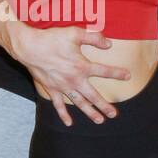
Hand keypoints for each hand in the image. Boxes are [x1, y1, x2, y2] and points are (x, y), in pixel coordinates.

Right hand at [8, 23, 130, 125]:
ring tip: (99, 120)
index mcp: (81, 66)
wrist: (30, 48)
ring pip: (79, 103)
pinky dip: (63, 115)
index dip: (117, 73)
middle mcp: (74, 80)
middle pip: (93, 96)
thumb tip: (109, 43)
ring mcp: (62, 87)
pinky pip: (58, 105)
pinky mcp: (51, 90)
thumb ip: (93, 38)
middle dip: (105, 106)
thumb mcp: (74, 33)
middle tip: (114, 114)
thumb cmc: (52, 38)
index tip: (128, 76)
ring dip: (90, 112)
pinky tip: (69, 123)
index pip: (104, 71)